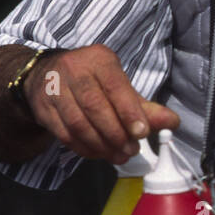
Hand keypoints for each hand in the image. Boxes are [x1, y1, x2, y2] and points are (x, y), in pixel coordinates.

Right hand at [22, 43, 179, 164]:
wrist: (47, 75)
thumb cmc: (93, 81)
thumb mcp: (120, 86)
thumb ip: (145, 107)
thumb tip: (172, 122)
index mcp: (99, 59)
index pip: (115, 86)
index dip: (129, 111)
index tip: (142, 133)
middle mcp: (73, 69)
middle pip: (94, 106)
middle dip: (116, 133)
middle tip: (131, 150)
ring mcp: (54, 89)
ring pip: (78, 123)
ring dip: (101, 145)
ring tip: (118, 155)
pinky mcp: (43, 109)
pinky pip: (65, 134)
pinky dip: (84, 148)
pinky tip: (98, 153)